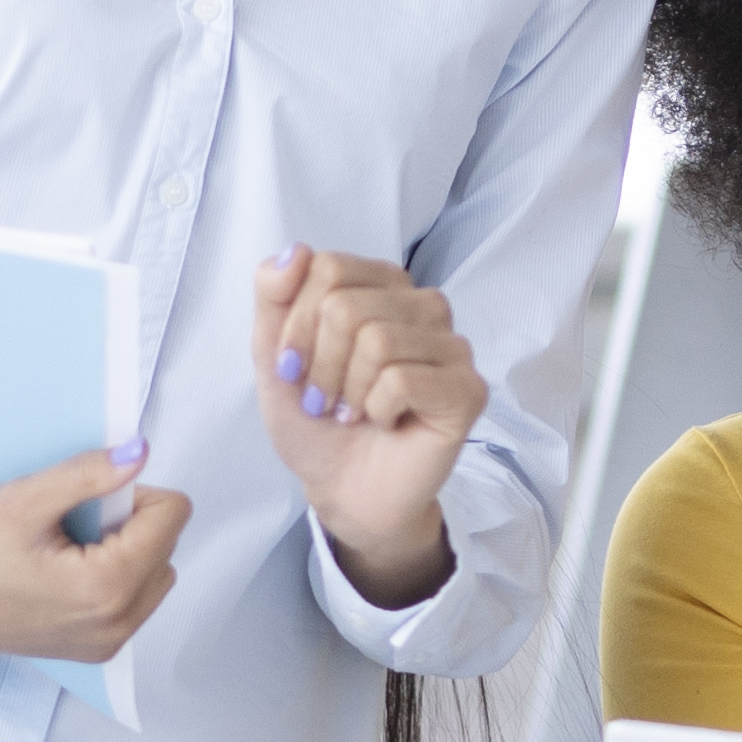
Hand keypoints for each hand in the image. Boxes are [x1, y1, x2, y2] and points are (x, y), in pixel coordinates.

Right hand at [0, 445, 189, 664]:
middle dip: (128, 523)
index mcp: (105, 588)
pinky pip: (131, 599)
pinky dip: (109, 575)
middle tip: (66, 523)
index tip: (84, 497)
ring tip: (60, 547)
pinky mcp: (91, 649)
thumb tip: (139, 453)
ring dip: (122, 549)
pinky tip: (58, 569)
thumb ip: (89, 475)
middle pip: (166, 546)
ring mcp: (104, 643)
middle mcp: (114, 625)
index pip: (172, 516)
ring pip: (153, 573)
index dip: (130, 490)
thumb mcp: (22, 500)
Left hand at [255, 245, 482, 610]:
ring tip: (353, 414)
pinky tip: (385, 422)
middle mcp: (422, 305)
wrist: (342, 491)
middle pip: (348, 306)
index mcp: (380, 285)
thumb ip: (275, 296)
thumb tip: (297, 250)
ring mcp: (451, 345)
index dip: (297, 325)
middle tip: (325, 402)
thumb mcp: (273, 355)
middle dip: (319, 365)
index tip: (294, 368)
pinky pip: (403, 380)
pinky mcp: (468, 389)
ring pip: (377, 341)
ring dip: (347, 392)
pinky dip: (376, 410)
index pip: (327, 268)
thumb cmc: (315, 422)